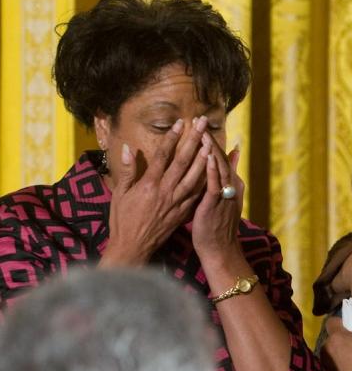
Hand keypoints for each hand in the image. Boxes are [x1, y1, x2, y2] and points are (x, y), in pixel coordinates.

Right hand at [100, 118, 210, 265]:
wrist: (133, 247)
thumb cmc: (122, 220)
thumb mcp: (119, 195)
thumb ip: (126, 171)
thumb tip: (127, 148)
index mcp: (149, 185)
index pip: (163, 156)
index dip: (173, 138)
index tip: (180, 123)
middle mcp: (166, 191)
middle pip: (183, 161)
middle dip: (194, 141)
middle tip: (202, 124)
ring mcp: (177, 202)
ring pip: (195, 177)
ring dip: (204, 159)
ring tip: (211, 144)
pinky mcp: (183, 212)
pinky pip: (198, 194)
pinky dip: (206, 181)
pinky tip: (213, 171)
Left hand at [191, 134, 242, 265]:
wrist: (221, 249)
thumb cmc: (219, 225)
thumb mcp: (227, 197)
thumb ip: (228, 176)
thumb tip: (233, 156)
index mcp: (231, 185)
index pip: (222, 159)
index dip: (213, 142)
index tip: (204, 126)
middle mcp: (230, 188)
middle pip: (220, 159)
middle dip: (211, 140)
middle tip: (202, 121)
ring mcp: (224, 196)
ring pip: (219, 169)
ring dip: (211, 151)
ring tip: (203, 134)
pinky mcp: (216, 205)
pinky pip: (214, 185)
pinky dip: (212, 170)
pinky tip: (207, 157)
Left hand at [322, 316, 351, 370]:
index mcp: (337, 336)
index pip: (331, 321)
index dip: (339, 323)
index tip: (347, 328)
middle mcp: (326, 345)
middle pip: (331, 336)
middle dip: (339, 338)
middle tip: (351, 345)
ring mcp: (323, 358)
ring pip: (329, 348)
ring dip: (336, 350)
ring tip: (348, 360)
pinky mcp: (324, 369)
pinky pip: (329, 359)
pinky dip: (335, 361)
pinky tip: (344, 368)